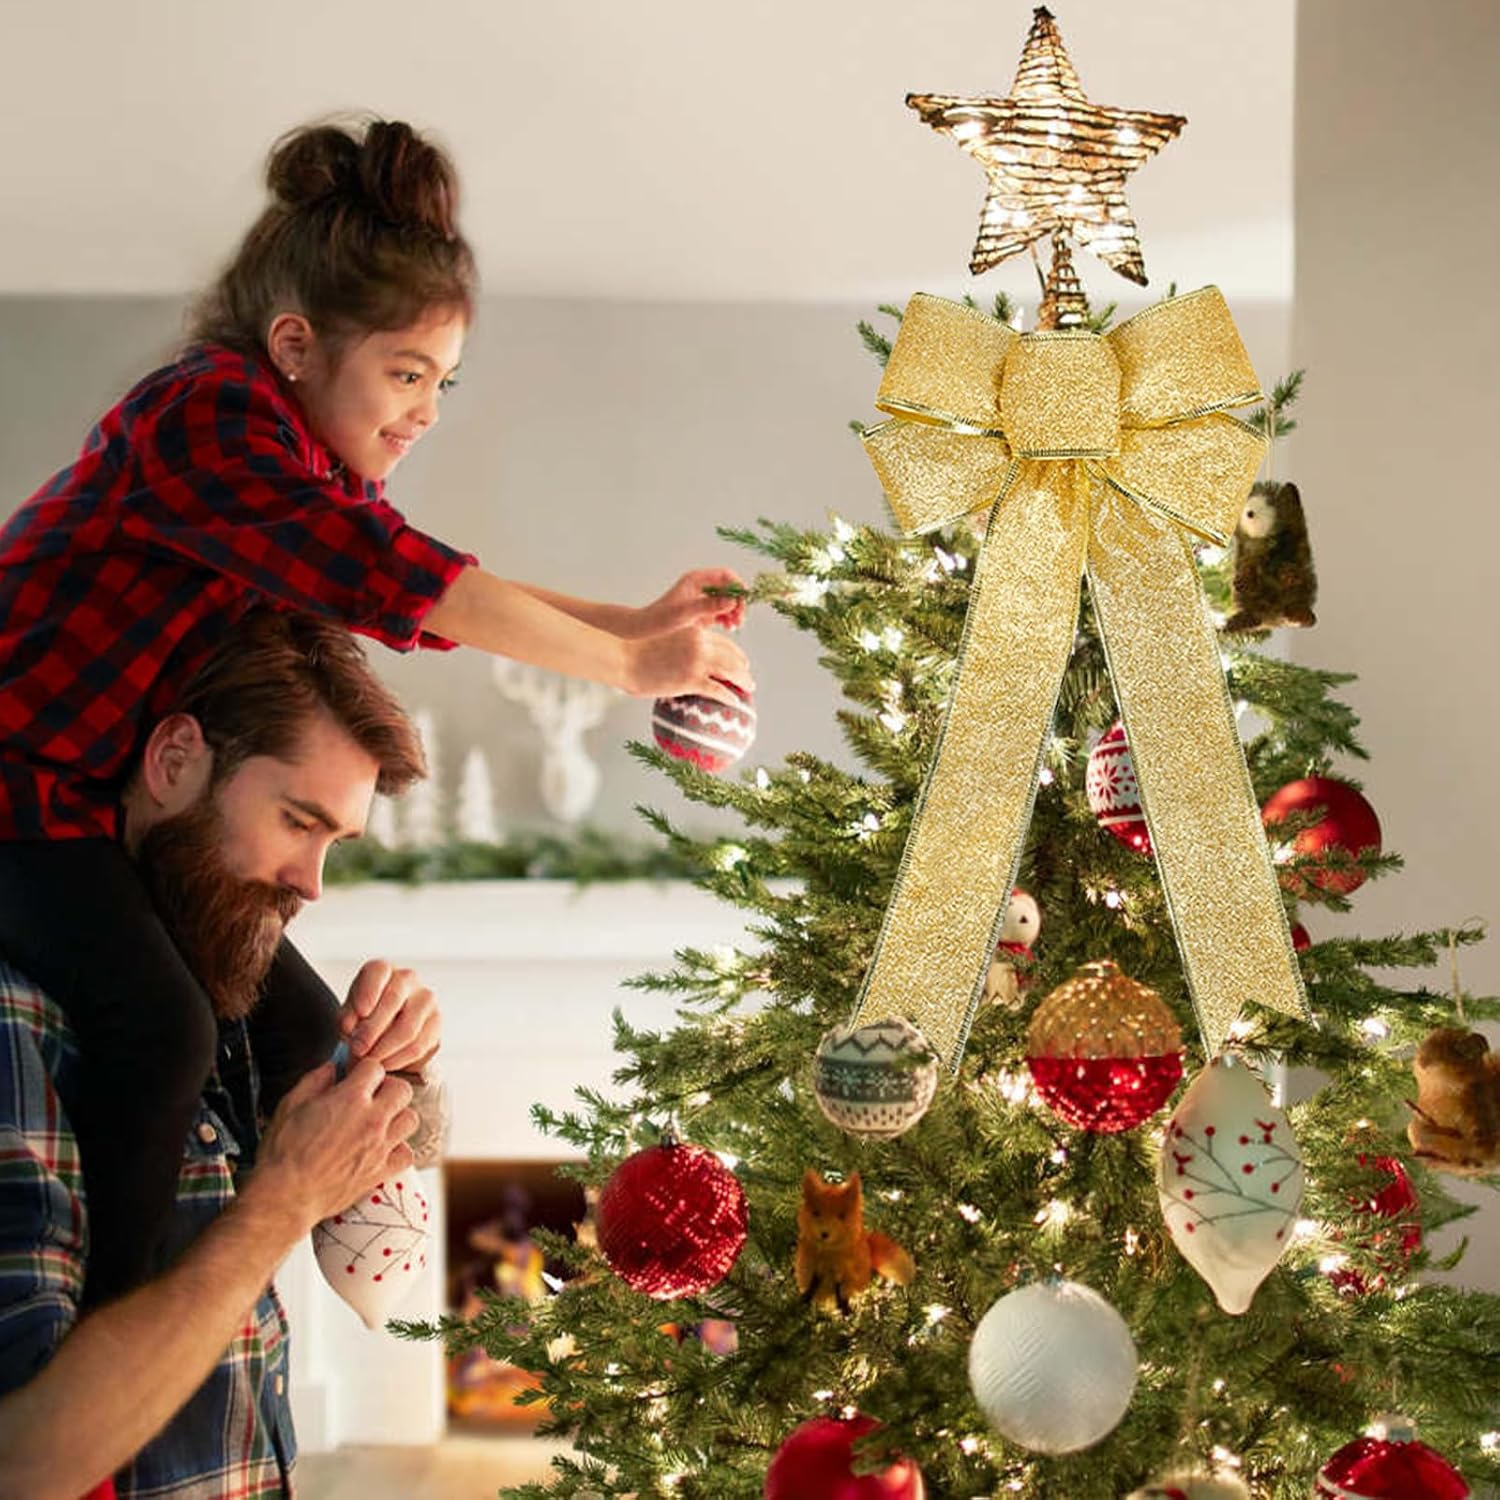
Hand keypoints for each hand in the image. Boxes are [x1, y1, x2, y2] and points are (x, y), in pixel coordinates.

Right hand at [252, 1060, 416, 1231]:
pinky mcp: (380, 1172)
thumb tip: (332, 1067)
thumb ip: (315, 1080)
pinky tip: (381, 1150)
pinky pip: (407, 1154)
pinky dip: (398, 1150)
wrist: (285, 1196)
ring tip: (379, 1123)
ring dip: (397, 1117)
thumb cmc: (283, 1150)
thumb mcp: (290, 1105)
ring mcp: (380, 1146)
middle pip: (403, 1090)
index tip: (356, 1078)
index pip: (375, 1068)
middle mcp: (372, 1119)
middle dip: (388, 1088)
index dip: (364, 1070)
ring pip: (411, 1120)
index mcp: (351, 1098)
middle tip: (371, 1097)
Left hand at [339, 959, 440, 1072]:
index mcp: (382, 970)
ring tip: (369, 1061)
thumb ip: (347, 1019)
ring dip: (385, 1049)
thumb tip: (352, 1028)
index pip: (378, 972)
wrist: (385, 1031)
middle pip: (393, 1000)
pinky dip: (399, 1059)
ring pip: (407, 1028)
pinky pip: (418, 1045)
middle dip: (372, 1029)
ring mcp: (426, 999)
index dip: (369, 991)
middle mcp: (408, 978)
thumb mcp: (348, 1016)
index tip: (361, 1013)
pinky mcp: (436, 1022)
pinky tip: (385, 1065)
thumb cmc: (364, 1018)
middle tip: (357, 1050)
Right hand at [623, 626, 753, 704]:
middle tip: (748, 679)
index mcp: (695, 632)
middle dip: (743, 668)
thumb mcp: (668, 639)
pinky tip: (734, 702)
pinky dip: (728, 697)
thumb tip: (692, 660)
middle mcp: (701, 644)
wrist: (624, 659)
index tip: (741, 663)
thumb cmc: (639, 652)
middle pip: (732, 656)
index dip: (736, 654)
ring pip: (731, 671)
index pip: (724, 642)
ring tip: (749, 689)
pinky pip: (717, 690)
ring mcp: (697, 662)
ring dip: (743, 681)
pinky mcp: (691, 680)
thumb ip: (684, 646)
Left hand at [635, 569, 746, 636]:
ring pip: (727, 601)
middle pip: (729, 589)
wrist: (644, 629)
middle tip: (740, 619)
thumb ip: (709, 606)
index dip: (737, 586)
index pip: (725, 575)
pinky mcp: (700, 612)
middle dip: (737, 602)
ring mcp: (701, 599)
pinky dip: (727, 618)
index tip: (743, 602)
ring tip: (735, 626)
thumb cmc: (660, 619)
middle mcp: (700, 587)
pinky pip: (720, 612)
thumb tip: (731, 601)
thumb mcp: (686, 613)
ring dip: (734, 612)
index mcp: (696, 580)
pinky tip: (728, 628)